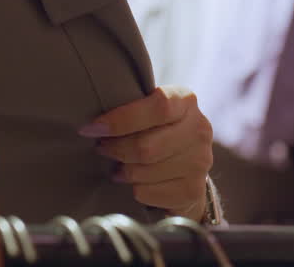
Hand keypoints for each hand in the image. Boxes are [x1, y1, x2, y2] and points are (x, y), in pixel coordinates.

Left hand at [78, 86, 214, 219]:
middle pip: (147, 147)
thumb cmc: (157, 129)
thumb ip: (129, 108)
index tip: (92, 129)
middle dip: (116, 149)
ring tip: (118, 166)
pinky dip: (135, 189)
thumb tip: (93, 125)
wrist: (186, 163)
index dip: (121, 120)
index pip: (158, 108)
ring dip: (124, 171)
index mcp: (185, 101)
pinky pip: (149, 192)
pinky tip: (134, 182)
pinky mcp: (194, 190)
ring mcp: (201, 162)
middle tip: (102, 148)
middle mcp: (199, 130)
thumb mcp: (147, 109)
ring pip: (145, 171)